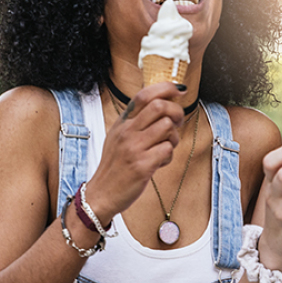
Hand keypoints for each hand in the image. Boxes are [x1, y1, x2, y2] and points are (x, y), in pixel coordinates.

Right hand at [85, 82, 186, 222]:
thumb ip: (137, 121)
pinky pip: (168, 150)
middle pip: (159, 106)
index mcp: (122, 122)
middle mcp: (127, 132)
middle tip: (177, 123)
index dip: (166, 88)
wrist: (101, 194)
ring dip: (173, 138)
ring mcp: (134, 148)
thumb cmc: (115, 165)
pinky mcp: (142, 165)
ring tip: (165, 147)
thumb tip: (163, 103)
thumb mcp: (119, 137)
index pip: (144, 95)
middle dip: (176, 112)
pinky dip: (169, 157)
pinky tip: (159, 162)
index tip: (180, 90)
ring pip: (167, 127)